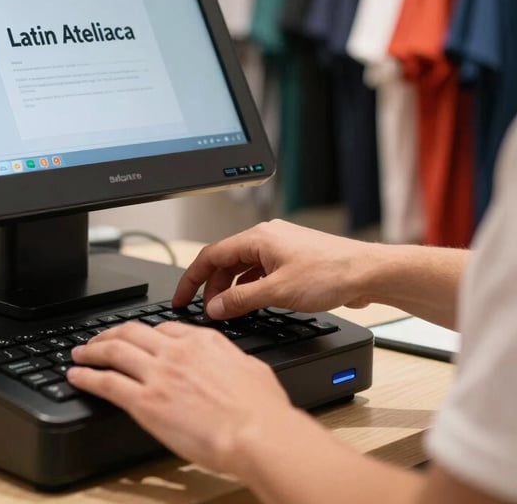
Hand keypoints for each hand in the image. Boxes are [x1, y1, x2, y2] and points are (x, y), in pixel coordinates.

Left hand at [67, 320, 290, 473]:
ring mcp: (158, 374)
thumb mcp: (250, 368)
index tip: (133, 338)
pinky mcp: (146, 402)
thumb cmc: (261, 409)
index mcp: (202, 341)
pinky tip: (76, 377)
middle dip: (108, 334)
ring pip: (113, 351)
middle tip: (95, 339)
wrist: (257, 433)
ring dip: (91, 351)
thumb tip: (228, 363)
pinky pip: (107, 383)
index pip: (161, 329)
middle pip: (131, 332)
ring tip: (78, 354)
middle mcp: (176, 351)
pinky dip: (87, 377)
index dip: (141, 333)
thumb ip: (229, 360)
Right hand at [173, 220, 375, 319]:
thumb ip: (240, 301)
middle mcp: (267, 237)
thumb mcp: (277, 292)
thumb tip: (214, 308)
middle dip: (211, 286)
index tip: (181, 298)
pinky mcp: (293, 260)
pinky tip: (251, 305)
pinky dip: (250, 288)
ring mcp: (280, 248)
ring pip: (243, 267)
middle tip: (204, 310)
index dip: (191, 278)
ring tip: (225, 312)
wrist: (369, 273)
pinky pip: (260, 272)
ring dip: (231, 289)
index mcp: (257, 238)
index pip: (211, 255)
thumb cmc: (331, 274)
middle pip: (226, 261)